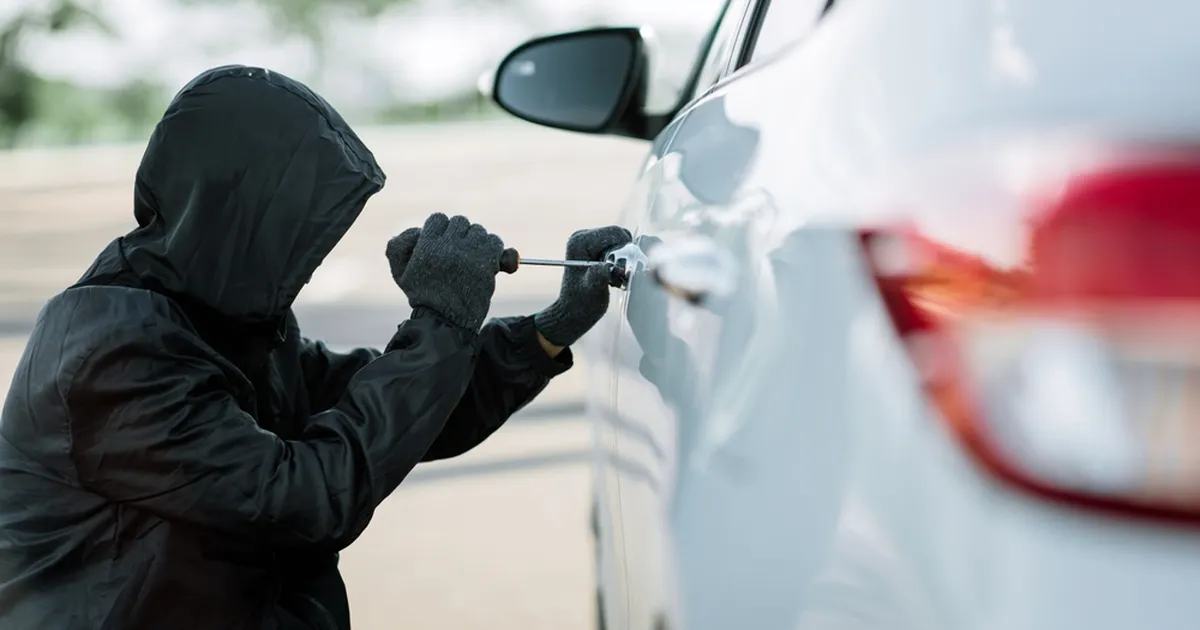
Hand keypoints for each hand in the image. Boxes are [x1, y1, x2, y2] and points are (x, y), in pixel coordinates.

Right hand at [385, 213, 504, 332]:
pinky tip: (486, 260)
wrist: (446, 322)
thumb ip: (399, 245)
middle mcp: (448, 248)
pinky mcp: (487, 266)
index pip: (439, 219)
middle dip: (459, 235)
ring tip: (472, 257)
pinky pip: (495, 242)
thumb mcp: (400, 272)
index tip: (442, 243)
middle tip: (458, 251)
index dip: (441, 230)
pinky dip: (493, 248)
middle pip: (460, 222)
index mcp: (427, 246)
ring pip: (479, 231)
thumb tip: (418, 230)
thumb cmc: (424, 297)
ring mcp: (470, 256)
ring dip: (476, 241)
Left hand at [534, 225, 632, 346]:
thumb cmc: (582, 304)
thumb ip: (599, 276)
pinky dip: (621, 261)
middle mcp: (582, 236)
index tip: (619, 272)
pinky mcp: (595, 248)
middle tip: (616, 276)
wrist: (574, 313)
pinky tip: (612, 276)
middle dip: (625, 255)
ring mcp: (588, 241)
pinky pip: (618, 247)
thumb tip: (608, 265)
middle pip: (619, 235)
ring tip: (613, 278)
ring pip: (621, 242)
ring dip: (624, 260)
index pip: (615, 233)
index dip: (625, 251)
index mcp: (579, 241)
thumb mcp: (592, 291)